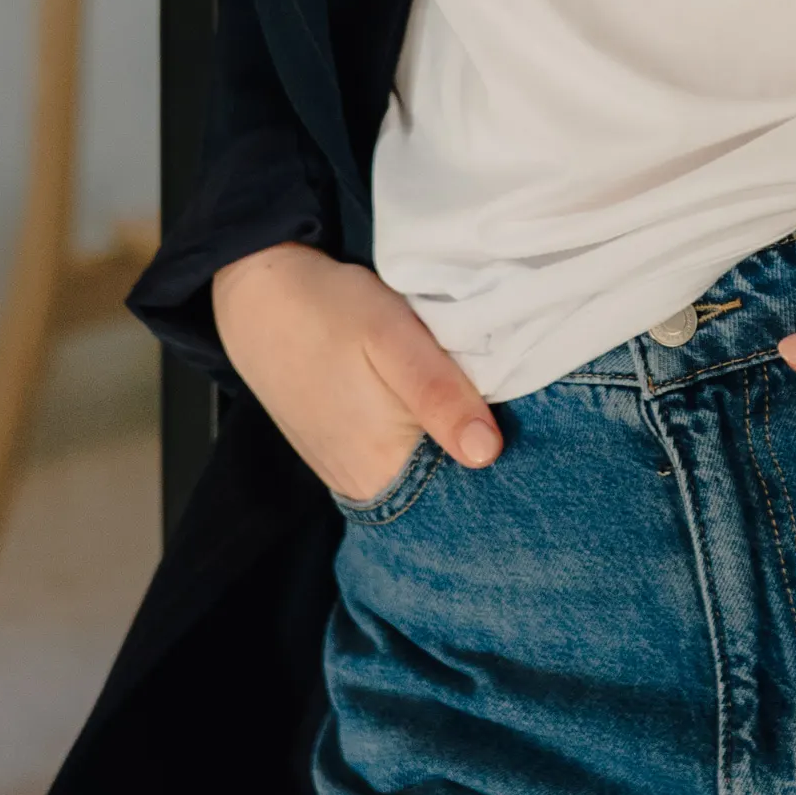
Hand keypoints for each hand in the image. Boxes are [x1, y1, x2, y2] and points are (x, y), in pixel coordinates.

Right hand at [212, 241, 501, 498]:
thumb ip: (439, 392)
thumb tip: (488, 453)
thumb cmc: (328, 309)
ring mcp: (348, 474)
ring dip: (451, 449)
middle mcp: (363, 486)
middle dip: (480, 458)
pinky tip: (442, 413)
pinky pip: (397, 463)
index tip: (538, 449)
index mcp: (381, 469)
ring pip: (422, 476)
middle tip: (519, 417)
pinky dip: (424, 442)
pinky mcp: (340, 454)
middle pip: (444, 491)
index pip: (462, 500)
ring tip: (487, 412)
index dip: (504, 476)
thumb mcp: (392, 336)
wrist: (257, 295)